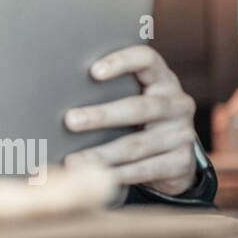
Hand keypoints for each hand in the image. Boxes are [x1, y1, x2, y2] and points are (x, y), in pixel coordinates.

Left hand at [62, 45, 198, 195]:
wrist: (175, 157)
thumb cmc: (139, 119)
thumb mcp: (132, 98)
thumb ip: (109, 91)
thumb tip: (55, 93)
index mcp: (162, 79)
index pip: (147, 60)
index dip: (122, 62)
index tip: (93, 71)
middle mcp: (177, 104)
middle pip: (139, 108)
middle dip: (102, 115)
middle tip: (70, 121)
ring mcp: (182, 134)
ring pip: (137, 144)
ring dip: (101, 153)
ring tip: (72, 161)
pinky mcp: (181, 162)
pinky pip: (144, 169)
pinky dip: (116, 174)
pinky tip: (95, 177)